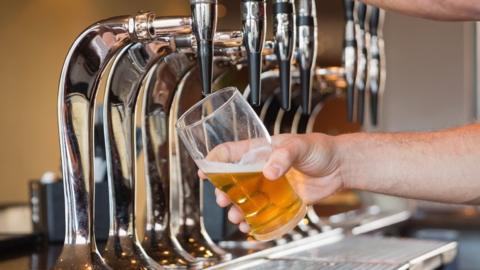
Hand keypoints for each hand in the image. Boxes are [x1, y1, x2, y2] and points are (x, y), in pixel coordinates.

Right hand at [199, 133, 343, 232]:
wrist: (340, 167)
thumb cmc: (320, 149)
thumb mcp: (300, 145)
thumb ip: (283, 156)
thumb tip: (269, 172)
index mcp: (261, 150)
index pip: (231, 153)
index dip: (215, 161)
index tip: (204, 172)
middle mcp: (262, 168)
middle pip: (233, 180)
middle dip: (223, 191)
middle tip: (223, 201)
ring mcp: (270, 185)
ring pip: (245, 198)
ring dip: (236, 209)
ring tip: (236, 217)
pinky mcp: (281, 200)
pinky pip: (262, 211)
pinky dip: (254, 220)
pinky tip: (250, 227)